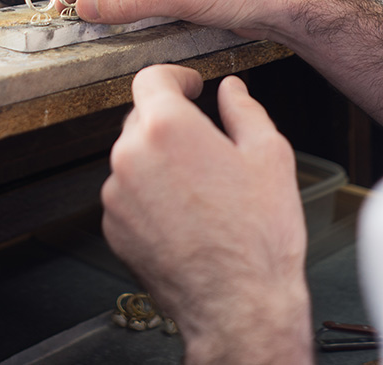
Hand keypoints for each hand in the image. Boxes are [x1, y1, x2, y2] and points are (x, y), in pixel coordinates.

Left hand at [102, 65, 312, 363]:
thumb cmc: (258, 237)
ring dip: (160, 163)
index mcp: (168, 128)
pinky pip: (128, 196)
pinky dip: (150, 197)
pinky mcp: (113, 228)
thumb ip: (245, 111)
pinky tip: (185, 218)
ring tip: (203, 193)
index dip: (175, 77)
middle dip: (172, 124)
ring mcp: (117, 195)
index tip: (190, 87)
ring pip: (135, 159)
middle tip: (208, 147)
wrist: (238, 306)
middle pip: (142, 119)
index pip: (152, 78)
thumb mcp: (269, 156)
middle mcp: (132, 156)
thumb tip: (233, 90)